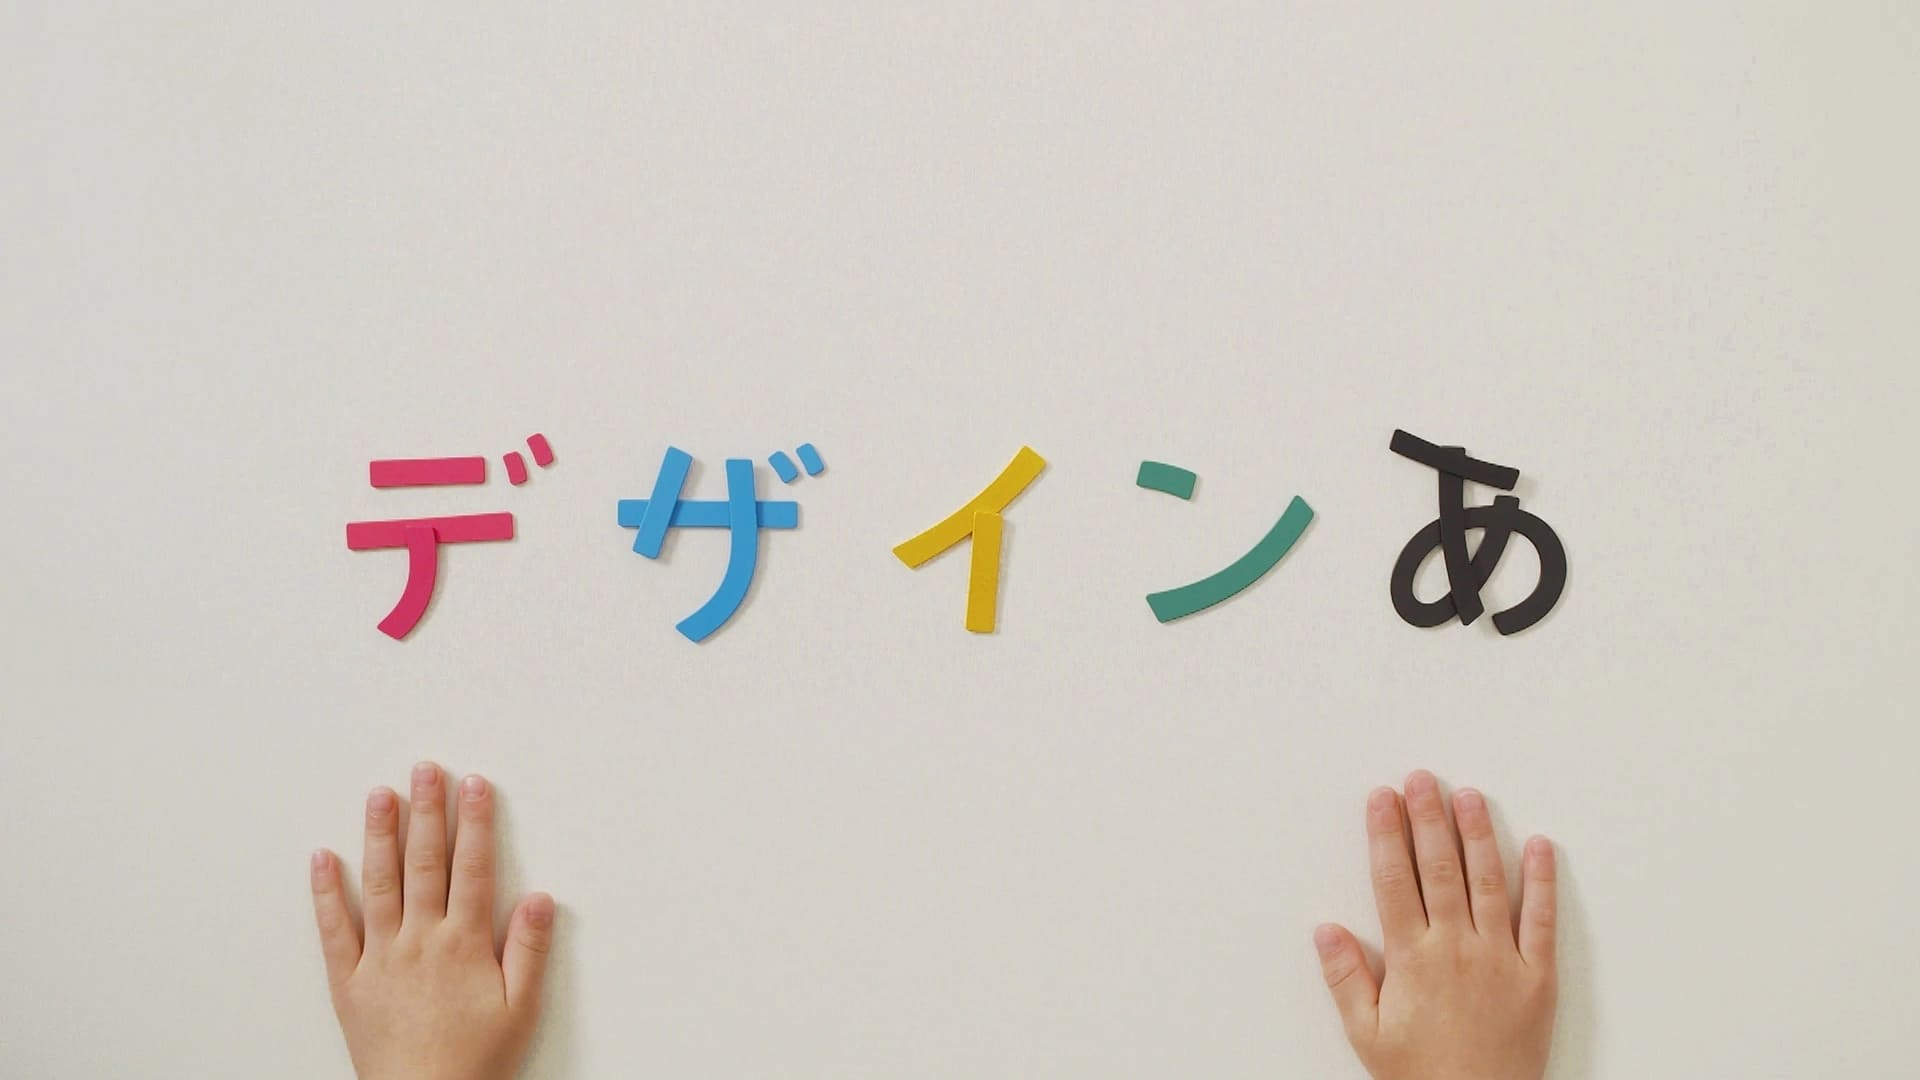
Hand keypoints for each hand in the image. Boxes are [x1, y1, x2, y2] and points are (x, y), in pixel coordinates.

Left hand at [310, 763, 556, 1079]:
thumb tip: (541, 899)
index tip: (473, 785)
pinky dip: (326, 891)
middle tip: (425, 769)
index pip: (473, 868)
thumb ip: (531, 951)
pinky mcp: (348, 981)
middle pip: (425, 863)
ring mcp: (379, 957)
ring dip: (380, 834)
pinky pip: (333, 928)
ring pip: (379, 883)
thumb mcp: (521, 1009)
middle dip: (427, 811)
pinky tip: (324, 857)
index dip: (474, 823)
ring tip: (380, 794)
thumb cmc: (475, 1064)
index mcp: (464, 944)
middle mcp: (419, 941)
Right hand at [1314, 771, 1557, 1079]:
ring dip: (1478, 834)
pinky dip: (1541, 881)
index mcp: (1413, 958)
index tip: (1382, 800)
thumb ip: (1346, 979)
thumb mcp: (1368, 1034)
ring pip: (1488, 881)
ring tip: (1469, 796)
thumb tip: (1325, 931)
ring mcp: (1501, 958)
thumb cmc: (1423, 1079)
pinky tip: (1538, 846)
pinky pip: (1541, 919)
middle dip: (1428, 818)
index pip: (1395, 880)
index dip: (1386, 834)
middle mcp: (1457, 948)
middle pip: (1440, 868)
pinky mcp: (1537, 976)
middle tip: (1422, 779)